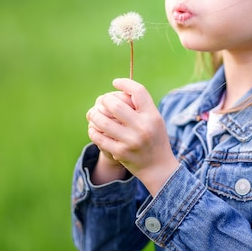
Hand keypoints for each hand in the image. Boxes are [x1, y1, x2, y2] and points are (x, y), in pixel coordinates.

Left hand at [86, 78, 179, 195]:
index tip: (115, 82)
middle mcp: (142, 127)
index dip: (124, 83)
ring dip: (94, 114)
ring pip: (102, 120)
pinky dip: (93, 130)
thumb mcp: (155, 119)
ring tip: (94, 113)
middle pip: (115, 104)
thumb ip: (141, 105)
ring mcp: (130, 141)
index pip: (138, 91)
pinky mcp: (120, 152)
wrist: (158, 168)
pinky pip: (98, 136)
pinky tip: (94, 127)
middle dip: (105, 99)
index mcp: (152, 115)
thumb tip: (121, 87)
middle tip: (103, 100)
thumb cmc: (154, 138)